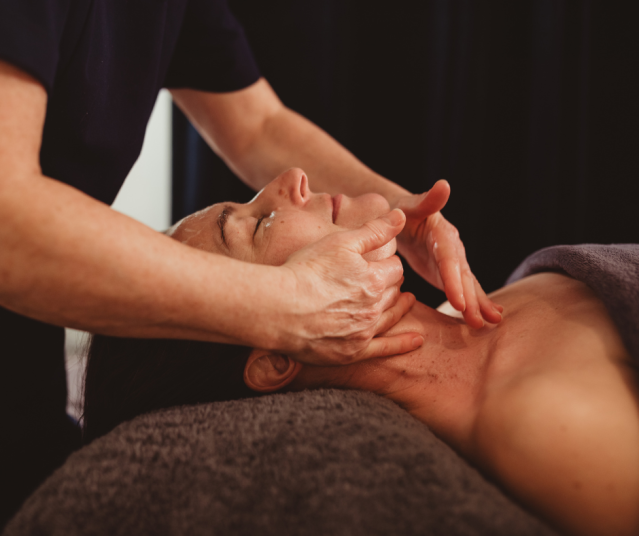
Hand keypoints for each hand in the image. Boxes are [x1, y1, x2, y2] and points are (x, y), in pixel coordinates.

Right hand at [281, 209, 422, 365]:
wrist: (280, 309)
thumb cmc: (306, 271)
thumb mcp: (341, 242)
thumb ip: (374, 230)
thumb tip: (401, 216)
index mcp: (375, 278)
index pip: (394, 267)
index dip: (389, 262)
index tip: (382, 260)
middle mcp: (375, 307)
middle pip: (394, 291)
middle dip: (393, 282)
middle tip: (388, 278)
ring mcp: (364, 331)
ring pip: (391, 316)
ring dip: (399, 306)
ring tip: (405, 300)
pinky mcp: (352, 352)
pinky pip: (385, 349)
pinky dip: (402, 344)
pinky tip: (416, 340)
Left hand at [393, 180, 502, 327]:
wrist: (400, 218)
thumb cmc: (400, 211)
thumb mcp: (410, 205)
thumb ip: (427, 200)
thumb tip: (444, 185)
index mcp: (442, 235)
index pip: (449, 260)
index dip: (454, 281)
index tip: (459, 302)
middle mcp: (453, 249)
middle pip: (463, 276)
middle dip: (472, 299)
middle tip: (481, 321)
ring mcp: (453, 263)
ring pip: (467, 286)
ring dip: (478, 305)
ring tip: (491, 322)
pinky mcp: (449, 274)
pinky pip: (462, 290)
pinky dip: (473, 304)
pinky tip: (485, 319)